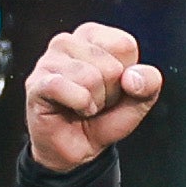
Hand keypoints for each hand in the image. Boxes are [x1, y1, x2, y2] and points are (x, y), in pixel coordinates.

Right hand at [21, 24, 164, 172]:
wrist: (77, 149)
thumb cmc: (103, 118)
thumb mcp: (138, 101)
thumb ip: (149, 83)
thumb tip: (131, 78)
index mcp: (93, 36)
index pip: (125, 45)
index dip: (127, 76)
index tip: (113, 88)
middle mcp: (67, 41)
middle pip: (110, 66)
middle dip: (110, 93)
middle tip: (96, 102)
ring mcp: (48, 60)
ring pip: (90, 78)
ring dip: (94, 103)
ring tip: (84, 107)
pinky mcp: (37, 82)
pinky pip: (67, 88)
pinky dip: (79, 106)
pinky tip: (73, 109)